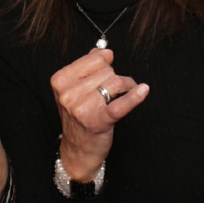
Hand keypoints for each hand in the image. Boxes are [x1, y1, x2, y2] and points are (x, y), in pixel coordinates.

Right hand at [50, 47, 149, 178]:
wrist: (78, 150)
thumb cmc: (79, 116)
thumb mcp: (74, 89)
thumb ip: (87, 67)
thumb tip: (105, 52)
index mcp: (60, 81)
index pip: (95, 59)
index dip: (106, 66)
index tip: (105, 75)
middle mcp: (68, 94)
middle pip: (107, 71)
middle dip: (115, 78)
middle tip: (112, 92)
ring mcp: (82, 108)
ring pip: (116, 83)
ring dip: (126, 87)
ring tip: (121, 96)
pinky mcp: (98, 121)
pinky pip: (120, 105)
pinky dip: (134, 97)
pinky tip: (143, 91)